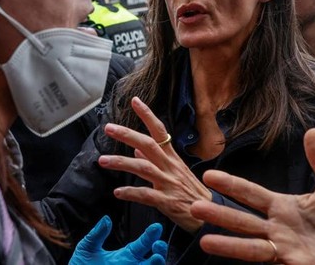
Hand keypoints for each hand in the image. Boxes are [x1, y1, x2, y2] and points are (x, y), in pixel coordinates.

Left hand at [70, 215, 167, 264]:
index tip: (156, 226)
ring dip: (158, 263)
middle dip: (160, 250)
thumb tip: (106, 219)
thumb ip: (97, 234)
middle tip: (159, 244)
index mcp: (125, 256)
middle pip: (154, 259)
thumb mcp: (87, 248)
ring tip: (156, 257)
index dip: (150, 235)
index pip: (142, 244)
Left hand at [98, 97, 211, 232]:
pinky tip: (118, 192)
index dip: (147, 115)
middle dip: (127, 135)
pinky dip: (131, 192)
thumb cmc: (193, 193)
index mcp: (173, 158)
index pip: (160, 131)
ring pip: (143, 167)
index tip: (135, 101)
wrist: (212, 214)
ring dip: (121, 163)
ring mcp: (169, 183)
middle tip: (108, 128)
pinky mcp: (168, 201)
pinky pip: (146, 194)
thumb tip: (136, 149)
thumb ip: (155, 160)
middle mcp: (170, 167)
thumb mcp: (176, 173)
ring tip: (102, 161)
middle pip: (148, 145)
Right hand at [190, 128, 314, 263]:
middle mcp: (278, 229)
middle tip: (194, 208)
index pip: (251, 194)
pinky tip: (237, 261)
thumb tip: (313, 131)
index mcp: (283, 208)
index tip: (208, 175)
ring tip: (204, 242)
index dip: (231, 185)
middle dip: (219, 215)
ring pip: (251, 247)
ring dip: (228, 245)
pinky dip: (258, 263)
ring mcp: (285, 250)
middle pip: (243, 221)